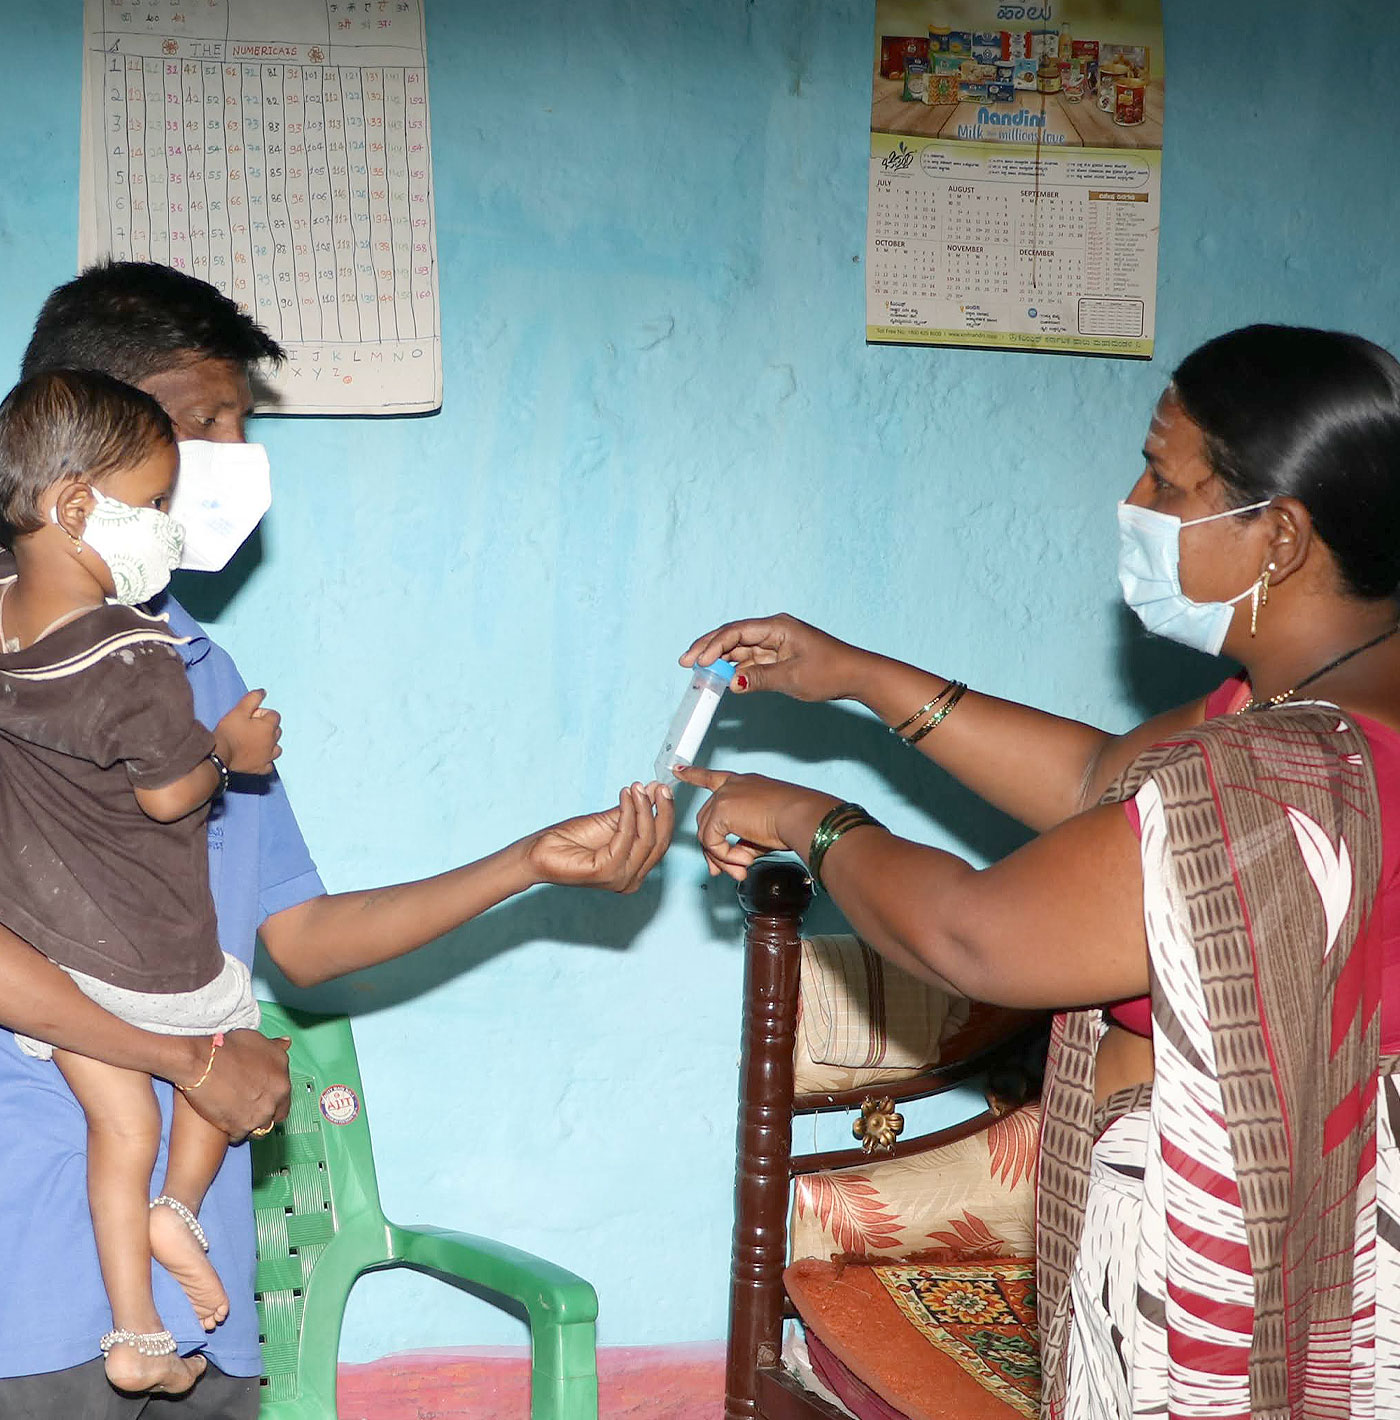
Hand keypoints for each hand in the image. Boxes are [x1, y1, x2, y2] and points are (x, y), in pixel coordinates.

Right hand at [177, 1028, 290, 1141]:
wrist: (203, 1061)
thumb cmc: (228, 1047)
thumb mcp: (258, 1040)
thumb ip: (275, 1047)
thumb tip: (286, 1043)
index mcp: (282, 1078)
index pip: (285, 1098)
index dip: (273, 1097)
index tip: (261, 1095)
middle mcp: (276, 1098)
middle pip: (276, 1115)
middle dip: (265, 1112)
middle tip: (248, 1107)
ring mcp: (259, 1115)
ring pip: (260, 1128)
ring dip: (251, 1124)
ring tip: (235, 1115)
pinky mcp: (240, 1128)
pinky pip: (239, 1137)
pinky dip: (232, 1131)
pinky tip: (223, 1120)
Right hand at [215, 689, 281, 775]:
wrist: (219, 754)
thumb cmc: (229, 731)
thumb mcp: (239, 710)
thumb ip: (253, 699)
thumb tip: (263, 692)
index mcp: (269, 727)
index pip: (274, 715)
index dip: (261, 714)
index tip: (249, 717)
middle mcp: (272, 742)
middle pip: (276, 731)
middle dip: (266, 727)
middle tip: (249, 728)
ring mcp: (268, 757)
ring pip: (276, 748)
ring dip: (269, 744)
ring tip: (254, 742)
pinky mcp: (261, 768)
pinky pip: (269, 764)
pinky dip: (265, 760)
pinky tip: (257, 757)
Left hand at [526, 782, 674, 892]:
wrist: (541, 850)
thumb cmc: (570, 840)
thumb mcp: (610, 821)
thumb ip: (635, 811)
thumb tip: (656, 790)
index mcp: (635, 869)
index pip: (661, 841)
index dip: (665, 814)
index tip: (664, 788)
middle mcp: (631, 879)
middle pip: (659, 842)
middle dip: (661, 811)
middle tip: (659, 787)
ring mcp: (620, 879)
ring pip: (645, 839)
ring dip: (643, 809)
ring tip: (636, 788)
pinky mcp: (606, 873)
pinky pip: (625, 838)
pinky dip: (627, 814)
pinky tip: (624, 797)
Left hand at [675, 765, 834, 880]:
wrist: (800, 816)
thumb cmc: (793, 821)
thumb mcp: (763, 833)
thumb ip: (743, 844)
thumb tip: (731, 865)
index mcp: (743, 784)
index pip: (712, 777)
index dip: (694, 774)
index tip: (677, 770)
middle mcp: (730, 787)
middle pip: (706, 820)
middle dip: (713, 849)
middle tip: (721, 871)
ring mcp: (723, 797)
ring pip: (707, 834)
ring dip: (723, 856)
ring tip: (742, 867)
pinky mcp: (721, 811)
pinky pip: (712, 842)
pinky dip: (725, 856)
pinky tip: (744, 860)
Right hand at [679, 613, 868, 703]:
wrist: (857, 675)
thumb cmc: (831, 671)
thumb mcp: (792, 678)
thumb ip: (760, 678)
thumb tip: (732, 682)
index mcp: (777, 626)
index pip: (736, 631)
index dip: (713, 645)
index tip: (696, 661)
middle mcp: (773, 630)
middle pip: (733, 636)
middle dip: (708, 648)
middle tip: (685, 662)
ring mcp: (775, 643)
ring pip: (740, 648)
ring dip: (720, 659)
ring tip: (698, 672)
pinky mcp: (779, 656)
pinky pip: (751, 659)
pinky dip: (735, 668)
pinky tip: (722, 677)